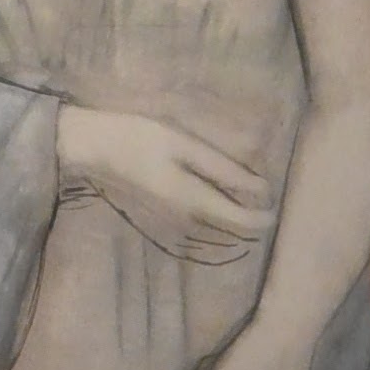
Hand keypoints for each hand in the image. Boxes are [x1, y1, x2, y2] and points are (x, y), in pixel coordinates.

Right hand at [55, 105, 271, 264]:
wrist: (92, 150)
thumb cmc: (140, 139)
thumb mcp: (185, 146)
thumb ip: (224, 170)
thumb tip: (263, 190)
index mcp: (195, 202)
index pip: (245, 223)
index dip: (267, 215)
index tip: (277, 197)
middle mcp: (187, 222)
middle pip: (233, 231)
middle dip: (253, 216)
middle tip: (263, 190)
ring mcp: (172, 225)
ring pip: (217, 230)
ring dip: (235, 216)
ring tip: (244, 191)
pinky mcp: (162, 220)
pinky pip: (200, 226)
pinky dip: (216, 215)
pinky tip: (215, 194)